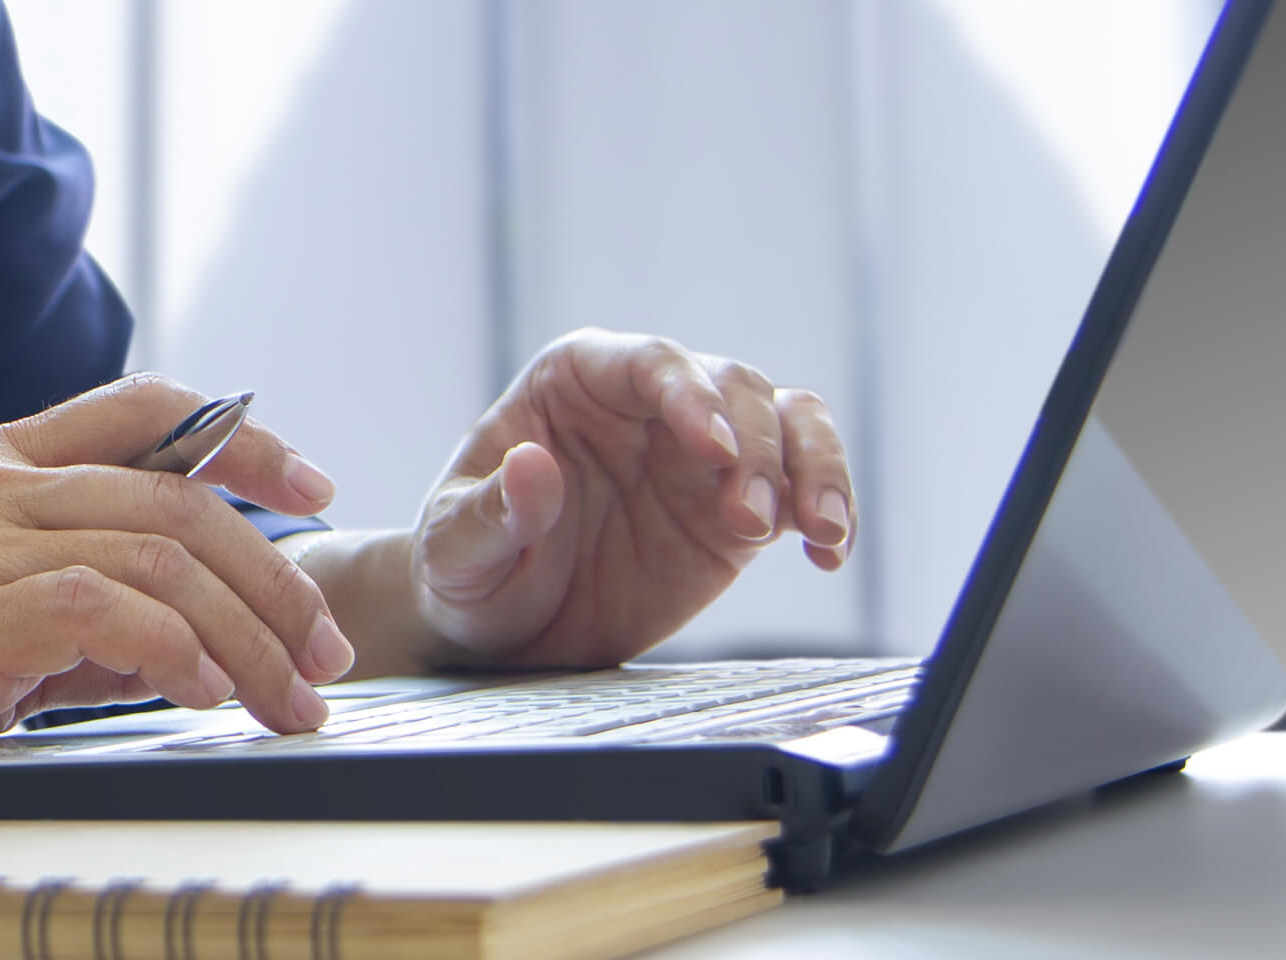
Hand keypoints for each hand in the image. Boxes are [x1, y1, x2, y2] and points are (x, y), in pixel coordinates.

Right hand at [0, 375, 348, 823]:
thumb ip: (61, 616)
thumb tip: (176, 645)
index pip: (140, 414)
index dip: (242, 441)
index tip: (311, 489)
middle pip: (178, 498)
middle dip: (275, 576)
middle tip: (324, 652)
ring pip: (160, 554)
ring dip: (248, 635)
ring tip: (287, 700)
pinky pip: (104, 609)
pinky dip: (174, 652)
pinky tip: (203, 697)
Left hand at [396, 328, 854, 666]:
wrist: (505, 631)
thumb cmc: (468, 569)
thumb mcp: (454, 550)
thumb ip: (490, 512)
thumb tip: (532, 468)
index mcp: (578, 380)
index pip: (649, 362)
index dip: (689, 395)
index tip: (715, 448)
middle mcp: (650, 402)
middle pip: (733, 387)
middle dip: (756, 448)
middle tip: (748, 520)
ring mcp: (703, 453)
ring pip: (788, 422)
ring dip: (813, 468)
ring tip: (818, 530)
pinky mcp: (740, 509)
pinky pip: (805, 486)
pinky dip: (830, 509)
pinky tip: (831, 551)